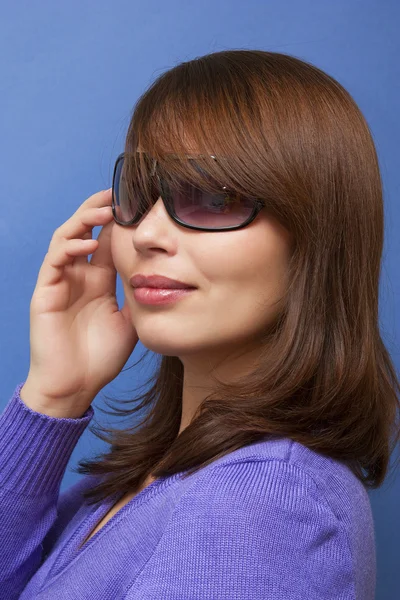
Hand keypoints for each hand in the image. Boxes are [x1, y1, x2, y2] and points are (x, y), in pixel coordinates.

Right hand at [20, 189, 137, 417]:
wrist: (75, 386)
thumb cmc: (100, 357)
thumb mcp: (130, 321)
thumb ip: (139, 296)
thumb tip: (161, 276)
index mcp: (99, 281)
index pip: (108, 241)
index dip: (118, 220)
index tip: (137, 201)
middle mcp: (79, 276)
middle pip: (86, 230)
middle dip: (99, 209)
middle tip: (117, 192)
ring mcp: (61, 282)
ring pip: (67, 237)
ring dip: (83, 219)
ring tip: (104, 209)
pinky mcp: (46, 292)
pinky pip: (55, 261)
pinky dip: (71, 247)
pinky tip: (90, 243)